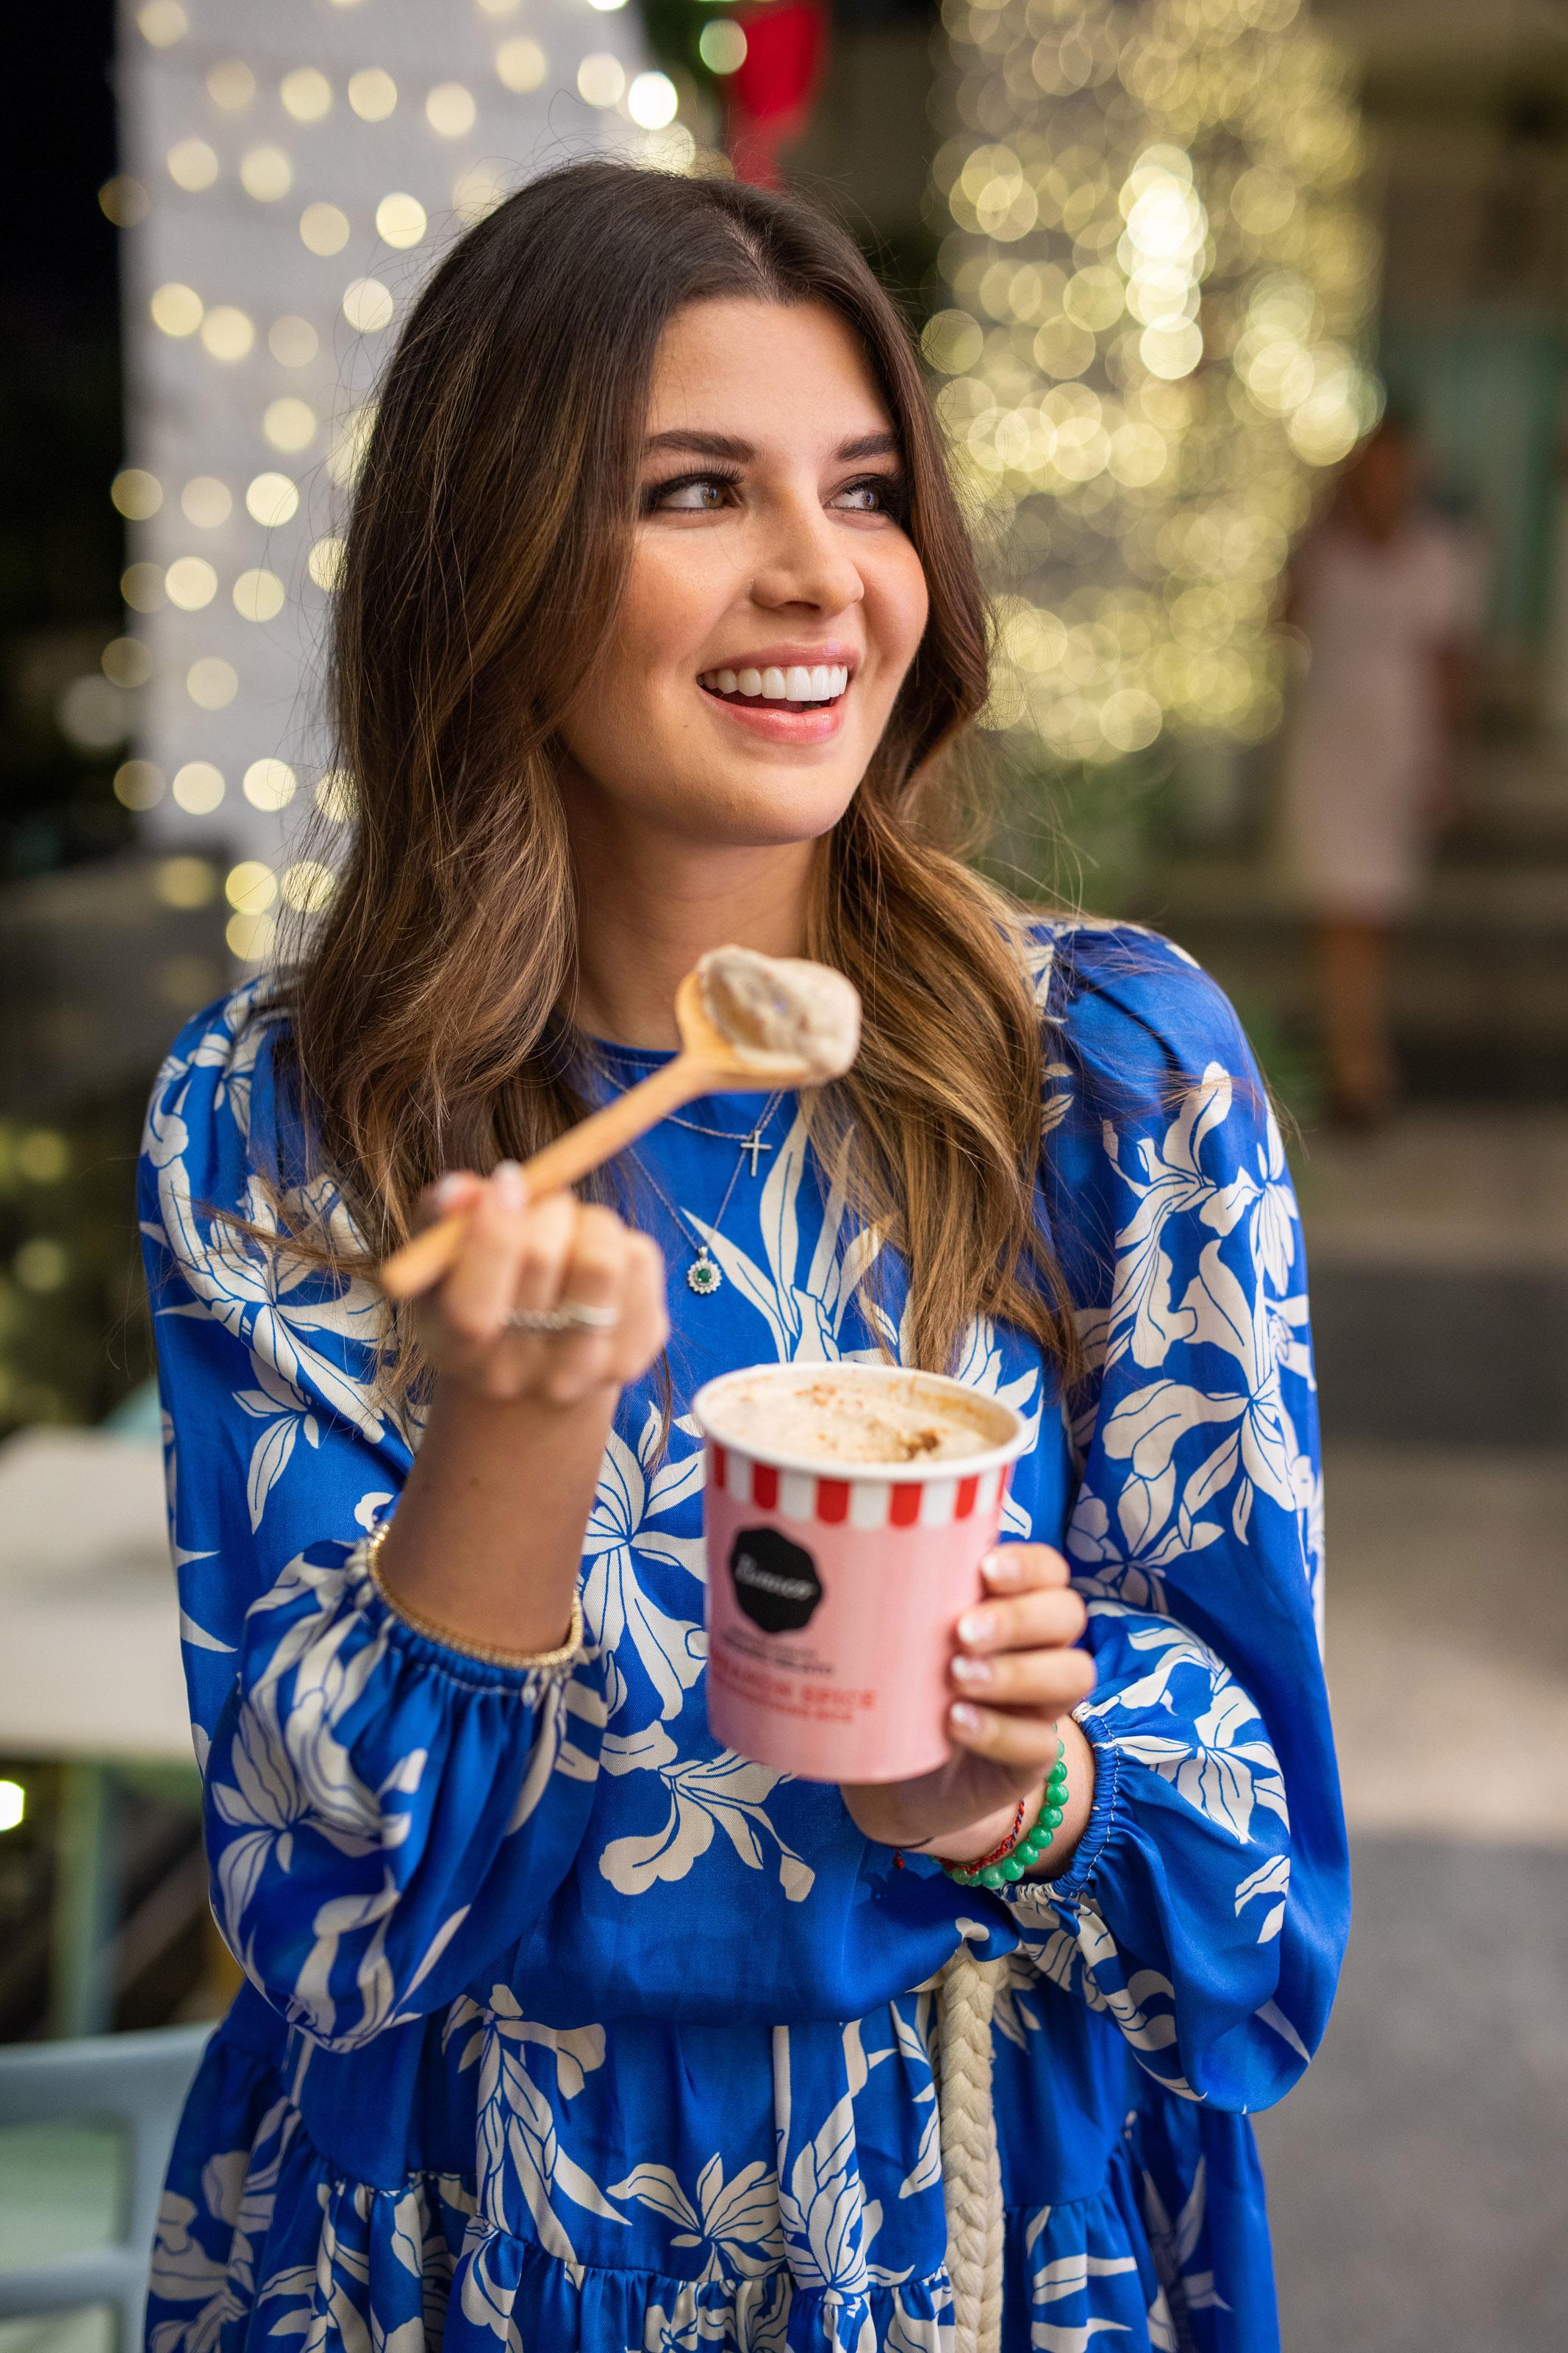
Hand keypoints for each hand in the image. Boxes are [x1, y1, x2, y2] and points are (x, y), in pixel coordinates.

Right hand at [409, 1164, 668, 1408]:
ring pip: (601, 1258)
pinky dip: (622, 1238)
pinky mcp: (635, 1351)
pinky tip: (597, 1258)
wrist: (536, 1367)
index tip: (507, 1179)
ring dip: (589, 1220)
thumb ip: (440, 1218)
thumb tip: (460, 1189)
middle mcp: (518, 1371)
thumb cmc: (479, 1291)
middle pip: (540, 1258)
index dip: (492, 1232)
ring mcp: (582, 1369)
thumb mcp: (443, 1259)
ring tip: (573, 1229)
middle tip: (542, 1204)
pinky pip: (641, 1260)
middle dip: (544, 1207)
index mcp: (457, 1350)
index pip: (472, 1308)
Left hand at [840, 1545, 1094, 1861]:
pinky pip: (1040, 1743)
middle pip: (1068, 1614)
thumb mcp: (905, 1638)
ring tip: (957, 1677)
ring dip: (1016, 1672)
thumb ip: (909, 1603)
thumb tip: (866, 1556)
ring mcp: (1042, 1705)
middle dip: (1018, 1618)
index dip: (1028, 1566)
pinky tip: (956, 1722)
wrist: (901, 1774)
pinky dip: (998, 1731)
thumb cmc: (904, 1684)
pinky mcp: (1033, 1758)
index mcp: (1016, 1605)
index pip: (1049, 1570)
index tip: (985, 1570)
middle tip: (962, 1631)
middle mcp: (1041, 1648)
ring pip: (1072, 1675)